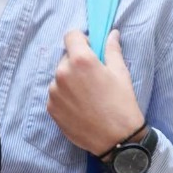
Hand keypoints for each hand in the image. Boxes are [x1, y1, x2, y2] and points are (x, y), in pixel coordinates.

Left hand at [47, 30, 145, 156]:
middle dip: (77, 62)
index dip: (81, 40)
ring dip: (70, 80)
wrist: (117, 139)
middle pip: (65, 57)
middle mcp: (63, 73)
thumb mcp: (121, 73)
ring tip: (87, 95)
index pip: (71, 36)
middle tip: (92, 77)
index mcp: (81, 60)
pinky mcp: (51, 107)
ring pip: (60, 77)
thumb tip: (112, 33)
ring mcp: (54, 92)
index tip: (90, 49)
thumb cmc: (122, 104)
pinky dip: (65, 96)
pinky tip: (80, 106)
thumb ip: (112, 50)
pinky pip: (56, 94)